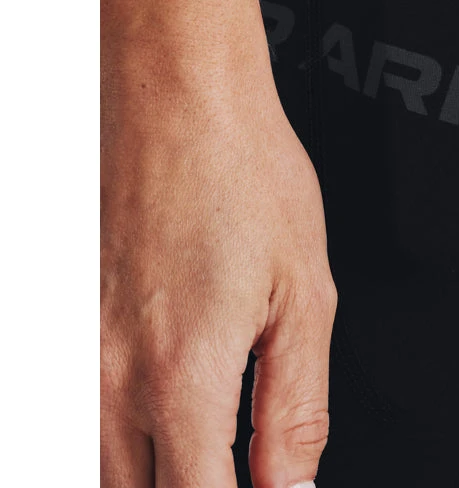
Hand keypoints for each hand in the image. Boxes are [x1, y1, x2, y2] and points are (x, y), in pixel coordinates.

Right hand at [101, 84, 335, 487]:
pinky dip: (116, 440)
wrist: (178, 97)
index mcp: (184, 376)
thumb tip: (292, 485)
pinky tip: (158, 418)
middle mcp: (111, 377)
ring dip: (149, 477)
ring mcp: (77, 352)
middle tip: (235, 470)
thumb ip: (295, 405)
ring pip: (96, 468)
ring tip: (201, 451)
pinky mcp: (65, 323)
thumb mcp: (305, 293)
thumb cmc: (244, 173)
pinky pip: (78, 415)